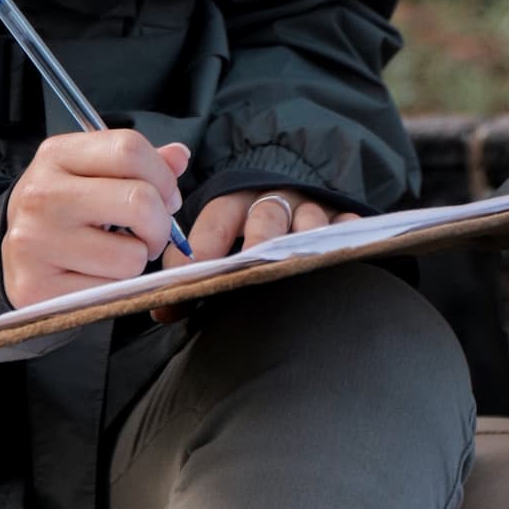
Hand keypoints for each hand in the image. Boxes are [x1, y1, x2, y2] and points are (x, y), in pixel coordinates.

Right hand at [0, 131, 191, 310]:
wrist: (8, 254)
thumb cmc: (61, 209)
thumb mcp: (89, 173)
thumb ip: (136, 163)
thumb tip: (179, 157)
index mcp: (56, 155)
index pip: (129, 150)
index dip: (163, 176)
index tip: (165, 196)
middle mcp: (42, 195)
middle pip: (139, 200)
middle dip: (159, 224)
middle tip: (147, 232)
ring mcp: (36, 242)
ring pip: (131, 256)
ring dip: (135, 260)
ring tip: (113, 253)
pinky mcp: (37, 287)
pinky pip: (110, 290)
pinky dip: (113, 287)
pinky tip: (92, 274)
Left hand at [168, 187, 360, 264]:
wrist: (294, 196)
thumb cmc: (249, 234)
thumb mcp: (219, 240)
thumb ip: (192, 273)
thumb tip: (162, 312)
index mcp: (235, 202)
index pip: (216, 217)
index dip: (205, 244)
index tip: (196, 273)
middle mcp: (272, 200)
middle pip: (265, 217)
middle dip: (257, 243)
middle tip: (251, 267)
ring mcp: (310, 207)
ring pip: (308, 220)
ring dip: (303, 240)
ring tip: (298, 264)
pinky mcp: (340, 217)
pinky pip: (346, 224)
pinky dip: (346, 235)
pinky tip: (343, 254)